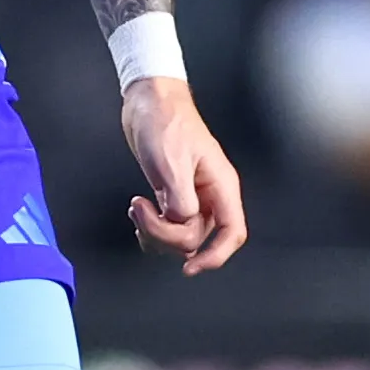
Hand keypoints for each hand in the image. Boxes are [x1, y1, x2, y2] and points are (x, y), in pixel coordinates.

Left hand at [121, 75, 248, 274]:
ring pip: (181, 236)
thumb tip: (182, 225)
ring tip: (137, 207)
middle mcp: (210, 195)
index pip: (232, 232)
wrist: (148, 100)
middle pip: (197, 238)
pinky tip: (139, 212)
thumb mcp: (171, 161)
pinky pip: (169, 227)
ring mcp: (192, 196)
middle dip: (165, 234)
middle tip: (140, 210)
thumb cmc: (165, 121)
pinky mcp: (174, 195)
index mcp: (220, 185)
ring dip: (155, 232)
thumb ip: (180, 199)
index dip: (216, 256)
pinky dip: (151, 228)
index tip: (190, 268)